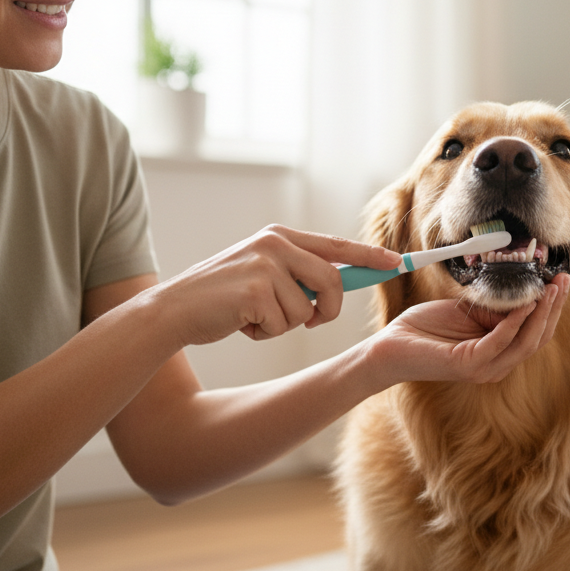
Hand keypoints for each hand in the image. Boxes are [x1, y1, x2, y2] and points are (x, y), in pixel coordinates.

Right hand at [146, 225, 401, 346]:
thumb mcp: (260, 273)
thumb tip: (337, 285)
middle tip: (309, 320)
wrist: (173, 310)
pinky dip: (266, 334)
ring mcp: (265, 265)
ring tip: (255, 318)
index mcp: (279, 237)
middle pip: (332, 280)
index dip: (368, 257)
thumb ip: (295, 272)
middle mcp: (275, 244)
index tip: (396, 263)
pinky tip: (242, 324)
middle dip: (328, 309)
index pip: (335, 246)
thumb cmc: (221, 299)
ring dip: (286, 325)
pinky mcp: (255, 290)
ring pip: (307, 309)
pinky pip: (285, 324)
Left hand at [365, 273, 569, 386]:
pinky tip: (524, 304)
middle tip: (562, 280)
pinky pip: (500, 342)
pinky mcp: (468, 365)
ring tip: (549, 288)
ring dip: (541, 313)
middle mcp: (497, 365)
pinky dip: (515, 323)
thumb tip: (522, 294)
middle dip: (553, 308)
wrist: (392, 345)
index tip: (559, 280)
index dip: (552, 307)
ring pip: (526, 342)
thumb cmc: (427, 328)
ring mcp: (484, 368)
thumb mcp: (468, 312)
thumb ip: (495, 309)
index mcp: (498, 353)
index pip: (536, 332)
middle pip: (538, 338)